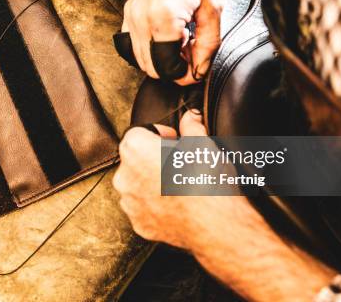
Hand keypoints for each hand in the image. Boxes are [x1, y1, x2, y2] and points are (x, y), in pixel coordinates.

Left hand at [113, 110, 248, 248]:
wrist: (214, 224)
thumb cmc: (207, 182)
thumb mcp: (203, 145)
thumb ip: (192, 126)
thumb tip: (192, 116)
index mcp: (136, 149)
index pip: (140, 132)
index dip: (160, 135)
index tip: (174, 142)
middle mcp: (125, 176)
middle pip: (136, 160)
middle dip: (154, 159)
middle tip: (180, 164)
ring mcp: (130, 203)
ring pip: (138, 186)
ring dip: (154, 184)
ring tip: (180, 186)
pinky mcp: (139, 224)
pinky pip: (145, 210)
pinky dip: (157, 207)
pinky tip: (178, 205)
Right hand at [122, 0, 224, 84]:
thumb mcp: (214, 11)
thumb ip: (207, 46)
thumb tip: (198, 71)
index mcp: (164, 17)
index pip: (167, 67)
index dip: (185, 75)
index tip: (196, 68)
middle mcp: (142, 17)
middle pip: (150, 68)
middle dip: (173, 69)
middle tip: (191, 55)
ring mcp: (132, 15)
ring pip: (139, 59)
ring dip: (160, 60)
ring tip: (181, 44)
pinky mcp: (128, 12)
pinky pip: (131, 45)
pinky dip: (149, 50)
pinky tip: (166, 39)